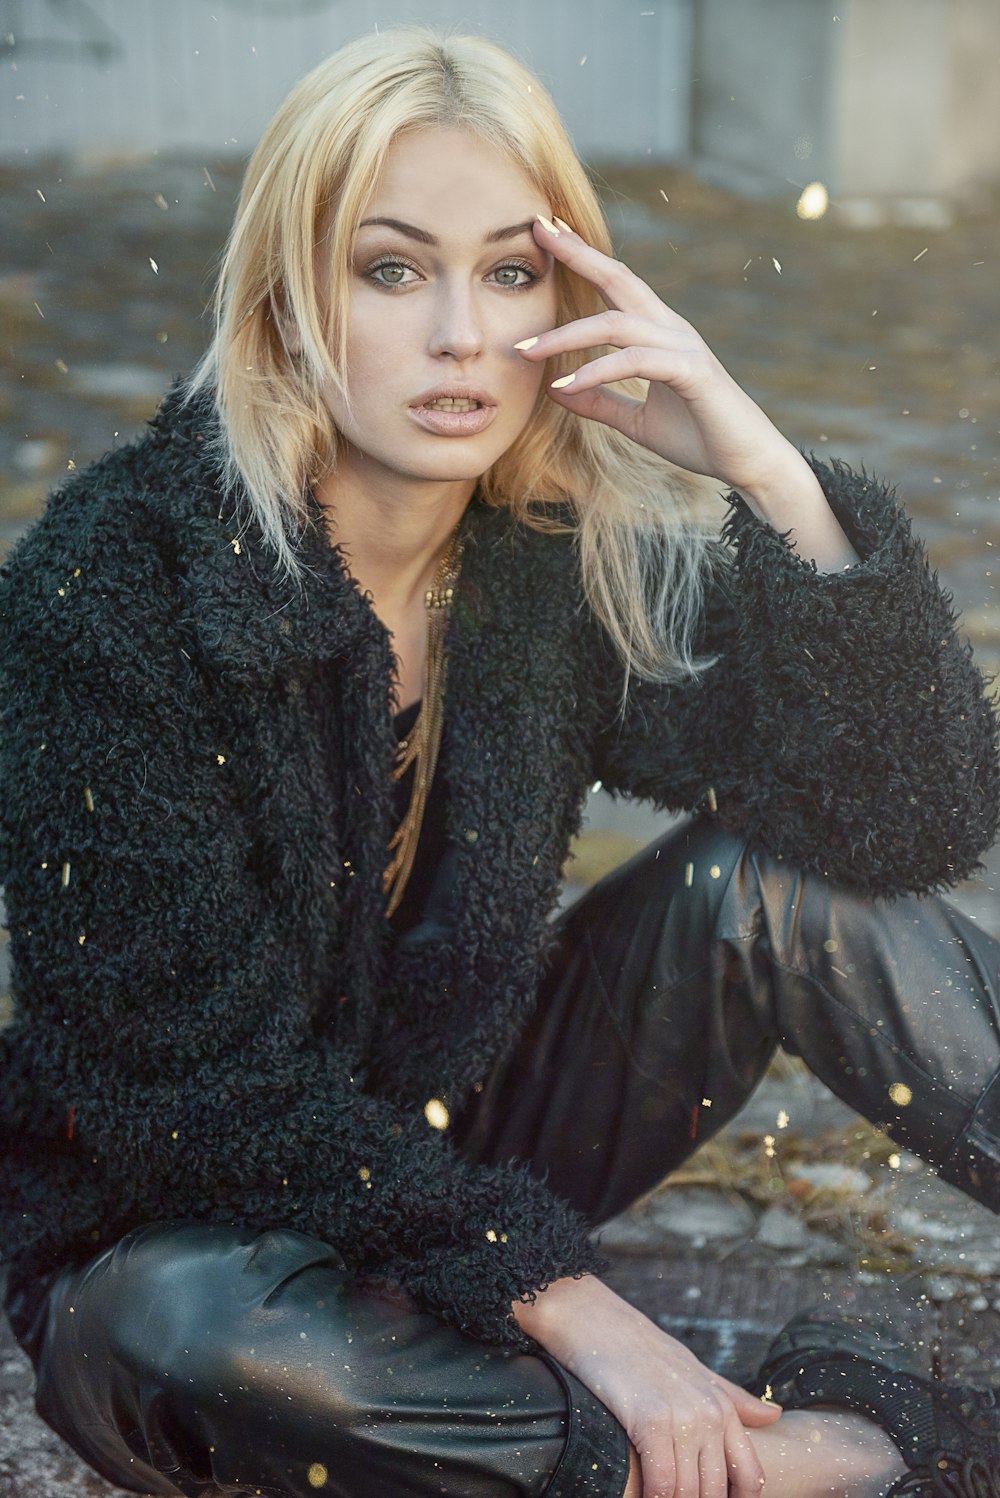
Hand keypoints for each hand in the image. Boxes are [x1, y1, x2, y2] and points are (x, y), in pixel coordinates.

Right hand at [513, 1275, 780, 1497]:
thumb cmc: (641, 1349)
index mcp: (723, 1406)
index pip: (749, 1477)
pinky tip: (639, 1495)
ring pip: (687, 1493)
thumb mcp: (694, 1370)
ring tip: (654, 1496)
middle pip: (714, 1491)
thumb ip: (734, 1399)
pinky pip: (661, 1484)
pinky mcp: (650, 1421)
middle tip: (672, 1497)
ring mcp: (683, 1418)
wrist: (594, 1319)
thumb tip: (776, 1416)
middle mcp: (710, 1414)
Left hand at [518, 214, 859, 571]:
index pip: (615, 284)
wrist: (747, 463)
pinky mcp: (692, 372)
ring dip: (566, 336)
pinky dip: (596, 373)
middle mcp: (671, 329)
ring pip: (616, 325)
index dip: (582, 257)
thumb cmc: (699, 437)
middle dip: (578, 253)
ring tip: (525, 350)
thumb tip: (556, 391)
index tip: (547, 233)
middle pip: (618, 279)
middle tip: (537, 230)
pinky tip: (565, 387)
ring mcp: (683, 347)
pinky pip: (634, 362)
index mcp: (659, 333)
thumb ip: (599, 402)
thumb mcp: (636, 421)